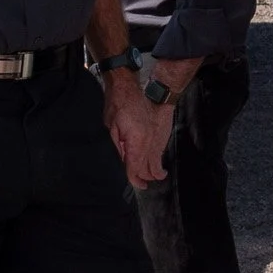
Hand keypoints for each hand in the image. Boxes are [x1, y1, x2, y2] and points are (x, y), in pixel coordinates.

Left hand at [102, 72, 168, 188]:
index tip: (138, 185)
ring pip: (156, 157)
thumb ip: (119, 146)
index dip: (134, 178)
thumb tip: (124, 159)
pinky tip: (157, 160)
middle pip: (147, 165)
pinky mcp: (160, 131)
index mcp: (136, 141)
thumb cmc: (119, 104)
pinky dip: (157, 156)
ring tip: (157, 176)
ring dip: (155, 168)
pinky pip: (159, 148)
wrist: (134, 88)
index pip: (135, 166)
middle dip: (145, 176)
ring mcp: (156, 135)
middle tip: (143, 184)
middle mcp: (149, 140)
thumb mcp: (112, 127)